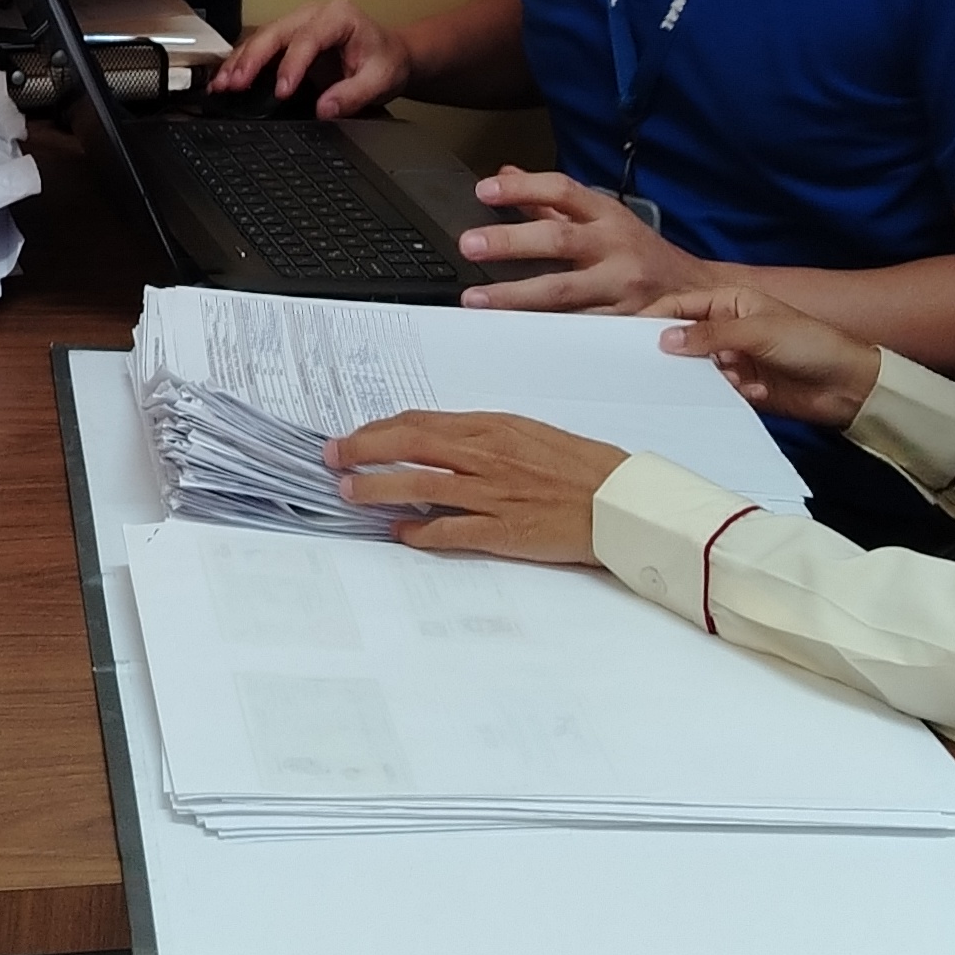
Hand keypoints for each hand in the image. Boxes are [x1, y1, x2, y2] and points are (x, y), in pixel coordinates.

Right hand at [214, 0, 408, 116]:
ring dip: (240, 61)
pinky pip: (260, 46)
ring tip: (222, 84)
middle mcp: (313, 14)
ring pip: (261, 37)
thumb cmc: (385, 61)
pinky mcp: (287, 38)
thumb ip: (353, 94)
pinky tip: (225, 79)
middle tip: (236, 83)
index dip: (292, 64)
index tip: (282, 90)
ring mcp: (297, 23)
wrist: (388, 55)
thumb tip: (324, 109)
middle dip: (253, 59)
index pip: (308, 38)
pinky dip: (241, 62)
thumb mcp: (380, 80)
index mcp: (338, 16)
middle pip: (276, 32)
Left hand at [324, 410, 628, 562]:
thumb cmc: (582, 467)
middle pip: (410, 444)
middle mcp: (486, 455)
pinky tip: (400, 533)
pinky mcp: (502, 530)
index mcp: (493, 426)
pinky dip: (420, 532)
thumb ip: (484, 436)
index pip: (421, 420)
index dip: (380, 428)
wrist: (620, 500)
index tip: (356, 435)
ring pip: (420, 485)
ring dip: (379, 488)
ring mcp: (492, 493)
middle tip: (334, 457)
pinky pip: (449, 531)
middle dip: (364, 449)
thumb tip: (440, 441)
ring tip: (351, 492)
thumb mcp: (529, 434)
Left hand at [454, 167, 707, 309]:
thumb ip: (552, 200)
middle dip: (511, 242)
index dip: (523, 188)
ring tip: (478, 300)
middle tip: (470, 245)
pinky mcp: (620, 324)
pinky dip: (545, 330)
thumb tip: (506, 175)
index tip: (484, 191)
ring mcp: (619, 288)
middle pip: (559, 239)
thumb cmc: (641, 253)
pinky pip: (578, 327)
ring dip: (516, 296)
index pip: (562, 190)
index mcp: (607, 215)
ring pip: (565, 291)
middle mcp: (614, 247)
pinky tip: (514, 334)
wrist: (696, 293)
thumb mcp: (603, 218)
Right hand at [654, 280, 882, 427]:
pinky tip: (754, 392)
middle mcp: (729, 329)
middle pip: (686, 338)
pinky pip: (718, 391)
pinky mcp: (743, 388)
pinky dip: (729, 393)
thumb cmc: (809, 344)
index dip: (657, 317)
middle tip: (654, 368)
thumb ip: (710, 336)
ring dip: (709, 377)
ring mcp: (735, 359)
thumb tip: (665, 340)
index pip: (683, 305)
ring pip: (699, 368)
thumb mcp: (758, 332)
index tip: (628, 334)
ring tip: (728, 380)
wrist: (848, 385)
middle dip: (677, 353)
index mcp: (731, 302)